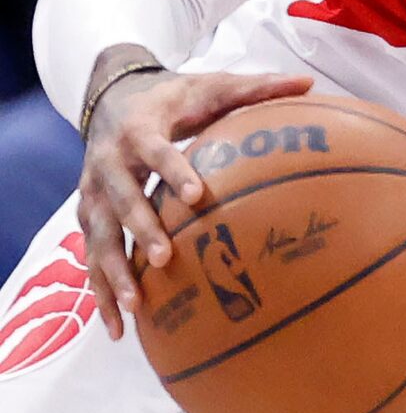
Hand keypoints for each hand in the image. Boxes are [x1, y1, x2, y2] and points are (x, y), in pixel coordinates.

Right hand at [79, 54, 311, 339]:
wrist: (114, 96)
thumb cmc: (175, 97)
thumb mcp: (212, 85)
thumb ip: (257, 87)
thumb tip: (309, 83)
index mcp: (139, 129)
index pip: (156, 151)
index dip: (173, 172)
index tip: (196, 196)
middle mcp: (108, 162)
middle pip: (121, 198)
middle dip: (140, 229)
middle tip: (164, 258)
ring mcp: (93, 193)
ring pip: (98, 236)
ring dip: (113, 272)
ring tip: (136, 306)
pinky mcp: (88, 216)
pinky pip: (92, 258)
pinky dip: (101, 292)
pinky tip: (118, 329)